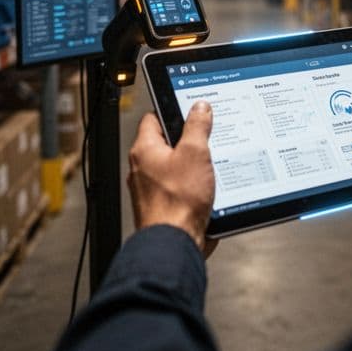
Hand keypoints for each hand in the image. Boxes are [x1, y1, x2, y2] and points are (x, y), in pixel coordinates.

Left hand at [128, 103, 217, 252]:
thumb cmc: (177, 202)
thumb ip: (197, 127)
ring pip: (174, 168)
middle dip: (188, 142)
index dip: (173, 112)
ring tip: (210, 168)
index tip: (191, 111)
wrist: (174, 242)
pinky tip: (207, 190)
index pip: (153, 118)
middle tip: (206, 141)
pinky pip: (178, 188)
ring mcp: (150, 189)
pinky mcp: (162, 206)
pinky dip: (192, 187)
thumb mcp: (195, 154)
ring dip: (193, 167)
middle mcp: (142, 168)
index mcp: (144, 150)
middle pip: (166, 143)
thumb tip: (200, 108)